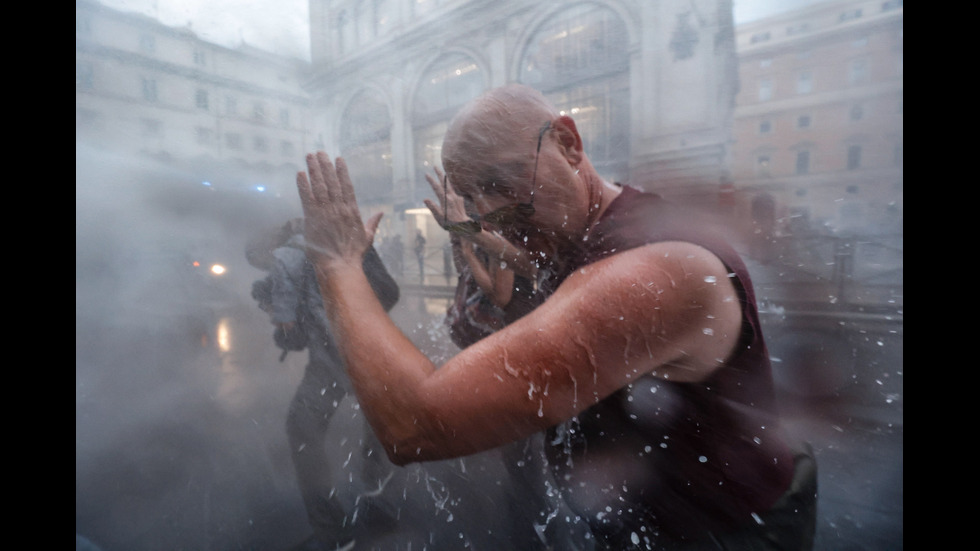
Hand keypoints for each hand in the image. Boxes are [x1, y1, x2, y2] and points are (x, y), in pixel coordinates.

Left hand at [296, 151, 382, 265]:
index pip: (346, 186)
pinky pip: (307, 198)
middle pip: (331, 182)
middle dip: (325, 165)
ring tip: (310, 156)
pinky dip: (303, 185)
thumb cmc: (354, 253)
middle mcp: (339, 208)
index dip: (342, 171)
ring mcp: (325, 212)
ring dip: (314, 170)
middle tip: (320, 152)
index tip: (338, 159)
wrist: (340, 265)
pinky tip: (300, 173)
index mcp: (352, 210)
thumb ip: (372, 223)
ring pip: (319, 186)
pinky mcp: (312, 218)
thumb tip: (381, 213)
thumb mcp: (367, 237)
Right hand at [423, 167, 469, 229]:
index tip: (426, 174)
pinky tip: (450, 184)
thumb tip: (425, 199)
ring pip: (450, 184)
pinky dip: (451, 185)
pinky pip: (455, 190)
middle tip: (435, 166)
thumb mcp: (439, 218)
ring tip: (443, 172)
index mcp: (445, 200)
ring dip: (445, 177)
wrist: (464, 227)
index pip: (437, 188)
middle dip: (439, 174)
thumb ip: (433, 207)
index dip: (431, 180)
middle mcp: (452, 197)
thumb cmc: (451, 224)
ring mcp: (457, 197)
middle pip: (444, 182)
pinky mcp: (460, 200)